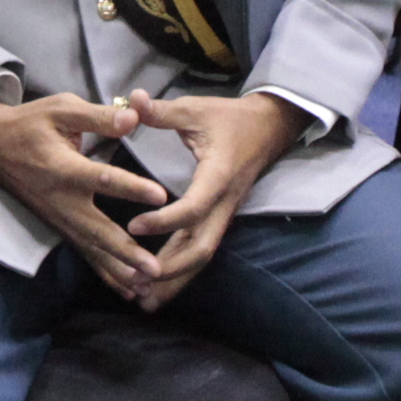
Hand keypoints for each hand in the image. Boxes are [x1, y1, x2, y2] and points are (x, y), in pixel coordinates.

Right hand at [0, 89, 169, 290]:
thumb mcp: (61, 108)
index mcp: (64, 167)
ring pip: (92, 249)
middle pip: (97, 229)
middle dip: (126, 250)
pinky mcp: (59, 227)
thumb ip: (98, 116)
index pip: (101, 178)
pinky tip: (129, 290)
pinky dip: (106, 274)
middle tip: (154, 267)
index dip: (131, 187)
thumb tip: (134, 117)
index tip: (160, 196)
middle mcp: (61, 199)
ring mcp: (58, 218)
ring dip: (119, 269)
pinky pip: (84, 254)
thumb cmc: (30, 123)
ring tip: (147, 285)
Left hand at [117, 91, 300, 309]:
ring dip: (175, 279)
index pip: (194, 208)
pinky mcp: (220, 218)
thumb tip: (130, 99)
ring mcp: (225, 214)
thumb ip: (162, 111)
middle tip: (136, 282)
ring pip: (202, 255)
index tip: (133, 227)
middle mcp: (224, 202)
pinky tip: (157, 285)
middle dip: (170, 269)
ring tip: (143, 300)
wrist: (270, 127)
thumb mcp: (196, 109)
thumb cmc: (231, 118)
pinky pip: (201, 249)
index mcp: (219, 176)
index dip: (165, 221)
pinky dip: (180, 269)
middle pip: (202, 248)